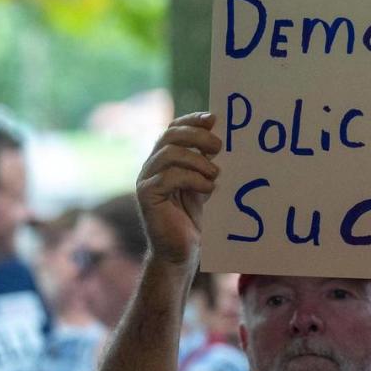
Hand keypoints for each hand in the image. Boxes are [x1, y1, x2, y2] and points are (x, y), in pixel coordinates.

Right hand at [136, 112, 221, 264]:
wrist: (182, 252)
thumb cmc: (196, 220)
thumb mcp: (205, 185)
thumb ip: (208, 164)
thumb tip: (224, 140)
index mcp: (166, 159)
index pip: (174, 128)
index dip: (193, 120)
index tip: (215, 119)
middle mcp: (152, 165)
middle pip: (170, 135)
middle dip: (197, 136)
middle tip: (219, 146)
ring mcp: (146, 179)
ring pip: (169, 154)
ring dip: (197, 160)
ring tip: (215, 174)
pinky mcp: (146, 195)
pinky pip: (168, 177)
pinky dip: (192, 179)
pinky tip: (208, 189)